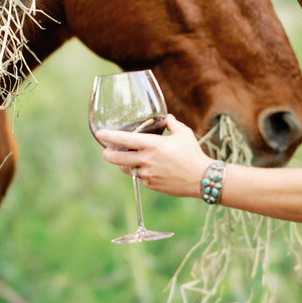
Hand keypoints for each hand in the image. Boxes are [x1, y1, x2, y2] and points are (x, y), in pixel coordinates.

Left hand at [94, 114, 209, 197]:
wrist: (201, 178)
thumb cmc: (193, 154)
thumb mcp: (183, 134)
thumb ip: (171, 123)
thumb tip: (165, 117)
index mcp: (152, 145)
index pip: (124, 139)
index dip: (109, 136)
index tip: (99, 134)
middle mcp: (147, 160)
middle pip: (117, 158)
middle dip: (108, 154)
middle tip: (106, 151)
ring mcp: (147, 174)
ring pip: (127, 169)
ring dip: (124, 163)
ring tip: (128, 158)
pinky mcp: (151, 185)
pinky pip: (139, 177)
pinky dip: (139, 172)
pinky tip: (147, 168)